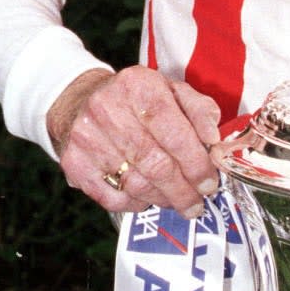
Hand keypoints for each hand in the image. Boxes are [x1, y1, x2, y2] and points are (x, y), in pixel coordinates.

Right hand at [48, 67, 222, 217]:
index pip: (175, 133)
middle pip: (156, 164)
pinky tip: (148, 198)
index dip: (197, 163)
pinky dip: (136, 203)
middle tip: (198, 203)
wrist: (78, 102)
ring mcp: (87, 139)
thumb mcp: (170, 90)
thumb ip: (199, 109)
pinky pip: (113, 198)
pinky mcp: (74, 164)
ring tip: (180, 203)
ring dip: (164, 199)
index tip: (210, 182)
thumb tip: (215, 139)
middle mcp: (108, 110)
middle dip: (184, 190)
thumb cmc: (135, 100)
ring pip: (137, 185)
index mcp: (138, 86)